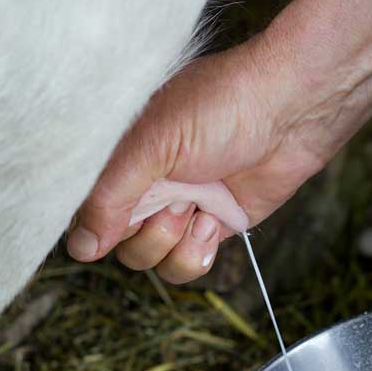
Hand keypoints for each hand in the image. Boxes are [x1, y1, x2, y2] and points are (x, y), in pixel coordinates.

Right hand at [67, 37, 340, 282]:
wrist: (290, 111)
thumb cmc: (219, 107)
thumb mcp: (151, 144)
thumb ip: (109, 197)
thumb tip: (80, 248)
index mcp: (118, 157)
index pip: (84, 209)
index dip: (97, 222)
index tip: (121, 214)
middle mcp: (143, 185)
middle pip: (116, 243)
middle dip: (145, 231)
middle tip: (174, 199)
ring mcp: (177, 207)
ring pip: (149, 260)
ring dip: (171, 243)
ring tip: (198, 208)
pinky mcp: (210, 226)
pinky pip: (184, 263)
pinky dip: (196, 252)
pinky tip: (214, 219)